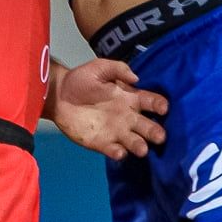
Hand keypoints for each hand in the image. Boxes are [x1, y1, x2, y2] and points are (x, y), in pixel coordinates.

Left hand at [50, 59, 167, 160]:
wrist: (58, 95)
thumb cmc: (81, 80)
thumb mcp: (99, 67)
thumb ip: (118, 69)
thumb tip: (136, 78)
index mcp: (130, 98)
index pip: (151, 102)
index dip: (160, 105)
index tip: (163, 108)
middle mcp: (128, 117)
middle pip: (148, 126)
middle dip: (156, 132)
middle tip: (160, 136)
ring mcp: (116, 132)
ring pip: (135, 142)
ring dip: (140, 146)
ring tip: (142, 148)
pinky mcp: (102, 143)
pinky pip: (115, 151)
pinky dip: (118, 153)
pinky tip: (118, 151)